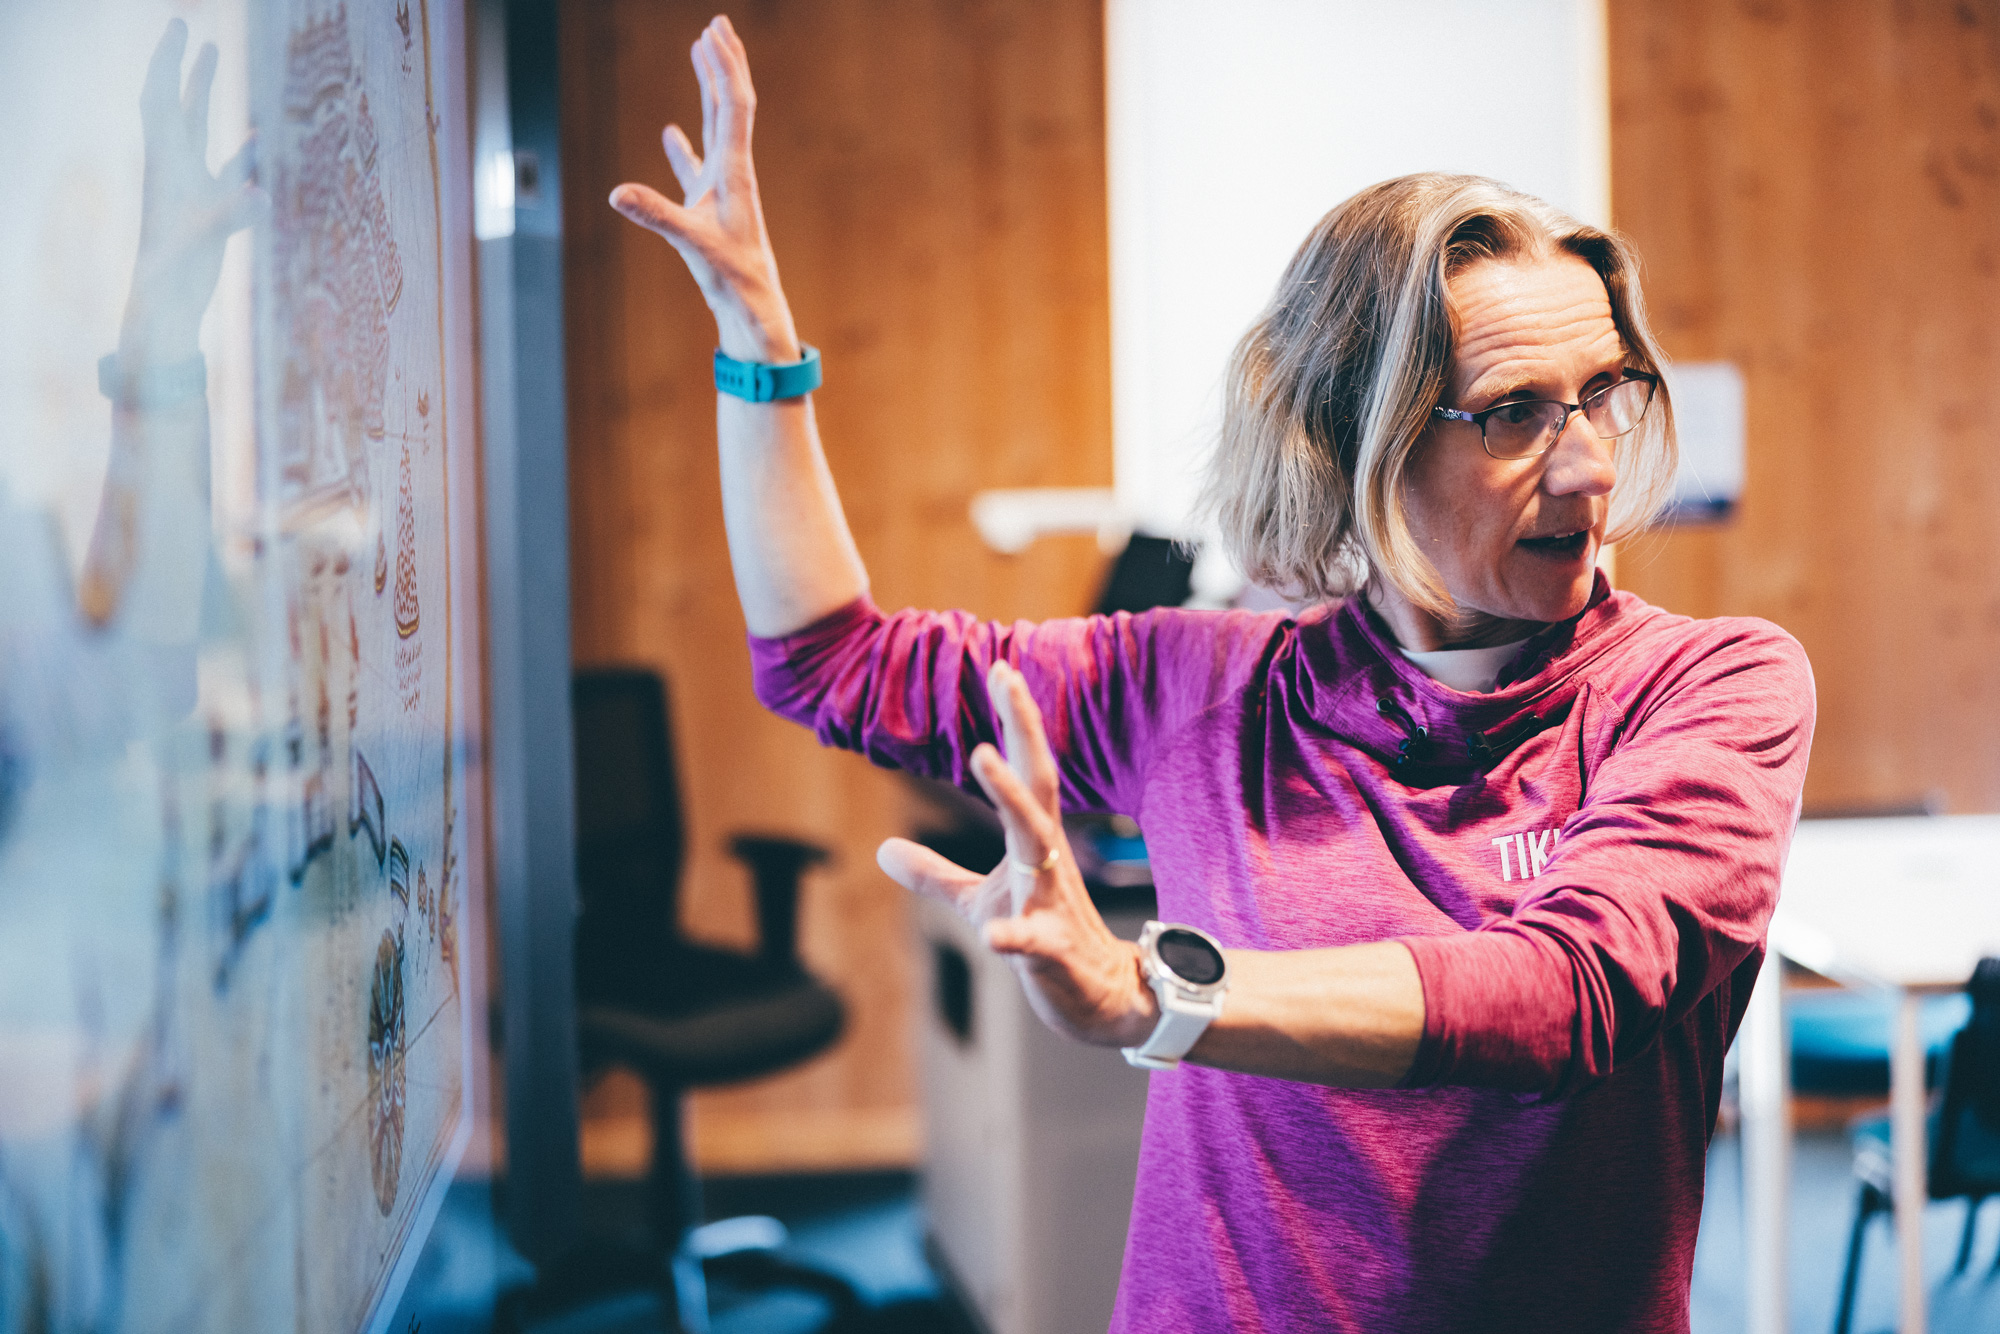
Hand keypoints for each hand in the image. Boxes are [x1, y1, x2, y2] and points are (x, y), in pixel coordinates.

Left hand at [120, 20, 265, 366]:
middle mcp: (175, 167)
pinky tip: (256, 135)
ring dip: (205, 92)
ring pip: (197, 127)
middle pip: (175, 103)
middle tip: (192, 29)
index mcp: (167, 164)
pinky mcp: (209, 209)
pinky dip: (241, 147)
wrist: (165, 307)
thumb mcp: (202, 240)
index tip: (181, 26)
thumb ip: (231, 214)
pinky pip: (225, 167)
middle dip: (184, 65)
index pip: (163, 99)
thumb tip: (261, 194)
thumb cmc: (174, 275)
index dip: (171, 62)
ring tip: (213, 57)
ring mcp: (192, 187)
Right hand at [608, 15, 799, 363]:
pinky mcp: (709, 213)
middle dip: (722, 63)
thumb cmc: (736, 283)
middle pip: (730, 106)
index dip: (723, 67)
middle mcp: (733, 175)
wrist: (756, 314)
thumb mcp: (693, 246)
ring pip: (716, 129)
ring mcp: (721, 193)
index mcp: (735, 174)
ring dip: (708, 90)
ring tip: (701, 57)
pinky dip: (684, 147)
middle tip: (716, 24)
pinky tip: (672, 134)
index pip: (732, 107)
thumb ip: (658, 217)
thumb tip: (615, 192)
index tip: (713, 32)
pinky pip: (695, 169)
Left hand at [877, 663, 1158, 1047]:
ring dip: (1010, 798)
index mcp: (1033, 841)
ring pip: (1035, 843)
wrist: (1101, 997)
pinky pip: (1032, 941)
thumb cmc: (1043, 937)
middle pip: (1038, 785)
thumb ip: (933, 873)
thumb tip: (883, 849)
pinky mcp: (1053, 952)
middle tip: (1008, 678)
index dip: (1015, 721)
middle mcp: (1047, 860)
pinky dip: (1012, 936)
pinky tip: (992, 934)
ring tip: (981, 756)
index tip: (1002, 668)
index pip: (1025, 770)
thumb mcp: (977, 901)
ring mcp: (1052, 903)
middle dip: (1024, 731)